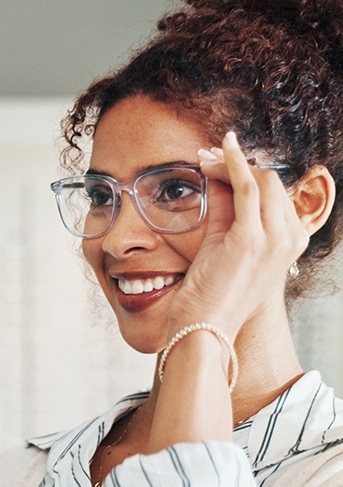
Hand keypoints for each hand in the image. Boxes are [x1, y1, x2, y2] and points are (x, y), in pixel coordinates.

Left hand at [168, 130, 308, 339]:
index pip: (274, 193)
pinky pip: (246, 188)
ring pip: (260, 181)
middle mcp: (290, 239)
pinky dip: (232, 164)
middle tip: (205, 156)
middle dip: (237, 164)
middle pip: (271, 182)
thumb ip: (223, 209)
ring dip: (229, 163)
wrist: (204, 328)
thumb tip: (215, 175)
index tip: (218, 161)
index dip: (246, 172)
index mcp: (289, 242)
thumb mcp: (221, 243)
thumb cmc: (210, 294)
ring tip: (202, 158)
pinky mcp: (251, 239)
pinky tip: (217, 151)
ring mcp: (275, 239)